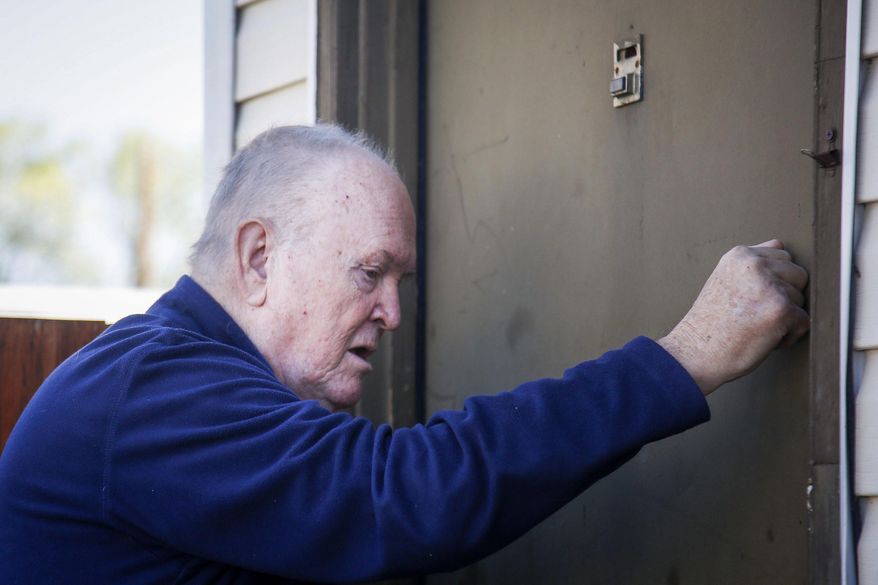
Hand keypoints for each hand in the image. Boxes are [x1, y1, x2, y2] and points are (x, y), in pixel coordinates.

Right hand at [657, 240, 809, 395]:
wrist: (696, 352)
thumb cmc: (711, 322)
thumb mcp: (725, 279)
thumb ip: (753, 262)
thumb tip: (780, 245)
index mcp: (740, 255)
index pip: (783, 257)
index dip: (773, 282)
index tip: (751, 298)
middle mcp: (755, 264)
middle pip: (798, 275)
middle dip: (784, 296)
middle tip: (754, 314)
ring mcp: (770, 286)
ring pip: (802, 299)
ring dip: (786, 317)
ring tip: (756, 326)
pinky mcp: (781, 310)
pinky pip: (804, 321)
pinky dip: (788, 336)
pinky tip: (763, 338)